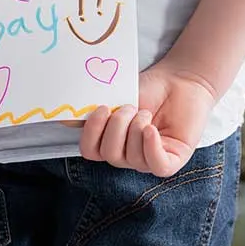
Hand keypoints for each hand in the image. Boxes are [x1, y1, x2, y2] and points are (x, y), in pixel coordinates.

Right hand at [79, 60, 216, 177]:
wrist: (180, 80)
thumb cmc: (149, 90)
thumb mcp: (115, 97)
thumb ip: (91, 110)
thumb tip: (64, 120)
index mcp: (111, 142)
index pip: (90, 151)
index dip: (92, 132)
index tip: (102, 108)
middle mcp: (128, 155)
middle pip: (110, 155)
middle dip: (117, 126)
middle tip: (130, 107)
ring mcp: (149, 159)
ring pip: (131, 157)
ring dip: (136, 128)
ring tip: (146, 112)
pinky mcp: (172, 160)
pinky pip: (156, 165)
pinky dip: (151, 147)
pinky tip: (151, 129)